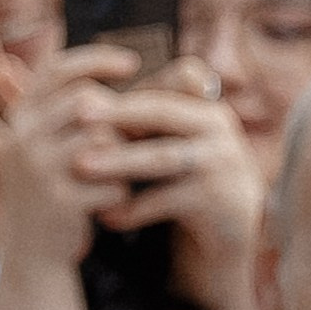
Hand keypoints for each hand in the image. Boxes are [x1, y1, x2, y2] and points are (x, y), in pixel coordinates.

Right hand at [0, 46, 139, 265]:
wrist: (30, 256)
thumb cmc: (48, 194)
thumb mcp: (41, 147)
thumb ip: (64, 111)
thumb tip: (112, 65)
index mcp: (19, 118)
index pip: (58, 68)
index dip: (97, 60)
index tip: (131, 64)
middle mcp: (22, 138)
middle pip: (86, 100)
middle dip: (117, 117)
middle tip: (133, 136)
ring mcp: (38, 170)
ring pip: (102, 139)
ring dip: (122, 155)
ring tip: (121, 173)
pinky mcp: (59, 202)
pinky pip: (110, 182)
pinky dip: (121, 192)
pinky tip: (115, 202)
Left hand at [83, 58, 264, 263]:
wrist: (233, 229)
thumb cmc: (191, 181)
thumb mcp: (175, 143)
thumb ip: (146, 121)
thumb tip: (84, 99)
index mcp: (204, 106)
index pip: (172, 79)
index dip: (133, 83)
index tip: (86, 90)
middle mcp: (216, 126)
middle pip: (162, 112)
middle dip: (118, 113)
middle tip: (77, 115)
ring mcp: (219, 163)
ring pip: (162, 157)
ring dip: (119, 161)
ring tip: (81, 166)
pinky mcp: (217, 200)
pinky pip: (167, 202)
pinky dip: (134, 210)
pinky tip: (105, 216)